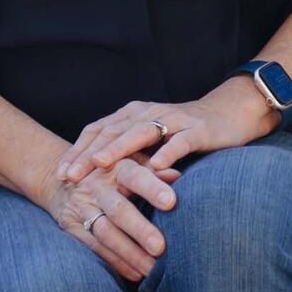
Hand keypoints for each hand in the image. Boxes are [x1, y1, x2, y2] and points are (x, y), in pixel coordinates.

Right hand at [40, 151, 177, 281]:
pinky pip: (92, 248)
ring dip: (128, 253)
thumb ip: (154, 170)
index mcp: (117, 166)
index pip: (136, 176)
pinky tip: (133, 273)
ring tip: (151, 269)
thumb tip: (177, 176)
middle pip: (118, 210)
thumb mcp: (131, 161)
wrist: (60, 175)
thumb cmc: (111, 169)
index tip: (171, 202)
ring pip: (105, 233)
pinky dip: (113, 262)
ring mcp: (81, 208)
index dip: (152, 188)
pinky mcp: (69, 228)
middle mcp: (97, 187)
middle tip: (161, 248)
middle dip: (139, 229)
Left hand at [55, 82, 278, 183]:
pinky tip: (155, 166)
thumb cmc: (185, 131)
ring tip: (100, 165)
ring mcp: (175, 120)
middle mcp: (151, 113)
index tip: (60, 174)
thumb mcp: (151, 139)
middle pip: (114, 131)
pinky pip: (180, 142)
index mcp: (136, 114)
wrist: (231, 113)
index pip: (100, 129)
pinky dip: (167, 153)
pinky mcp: (198, 130)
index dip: (79, 150)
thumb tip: (91, 178)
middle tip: (70, 176)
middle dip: (90, 154)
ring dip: (119, 148)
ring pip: (141, 133)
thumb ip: (127, 151)